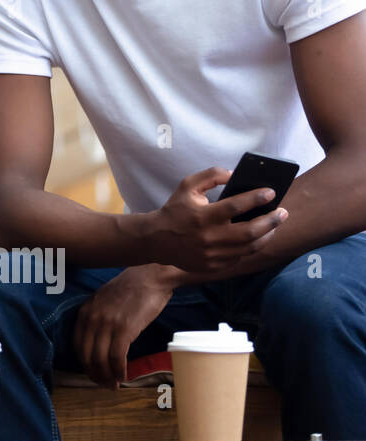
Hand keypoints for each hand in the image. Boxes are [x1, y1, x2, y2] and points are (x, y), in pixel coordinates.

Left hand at [71, 265, 174, 387]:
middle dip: (94, 374)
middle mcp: (92, 318)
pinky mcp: (125, 328)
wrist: (150, 277)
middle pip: (86, 355)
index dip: (84, 363)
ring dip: (107, 376)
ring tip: (114, 384)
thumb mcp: (103, 300)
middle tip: (104, 384)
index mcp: (84, 311)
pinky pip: (116, 356)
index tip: (93, 372)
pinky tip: (123, 376)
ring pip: (100, 359)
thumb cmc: (130, 288)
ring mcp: (107, 323)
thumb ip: (96, 317)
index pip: (77, 345)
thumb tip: (96, 341)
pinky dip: (119, 370)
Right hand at [149, 167, 286, 272]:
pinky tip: (256, 237)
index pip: (236, 206)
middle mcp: (209, 237)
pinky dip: (251, 247)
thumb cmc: (175, 210)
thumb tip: (235, 174)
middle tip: (282, 212)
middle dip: (271, 221)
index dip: (256, 198)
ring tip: (274, 225)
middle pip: (250, 231)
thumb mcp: (187, 186)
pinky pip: (240, 257)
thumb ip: (210, 175)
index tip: (271, 192)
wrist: (156, 240)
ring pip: (249, 247)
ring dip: (267, 235)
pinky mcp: (213, 266)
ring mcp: (212, 255)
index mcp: (202, 216)